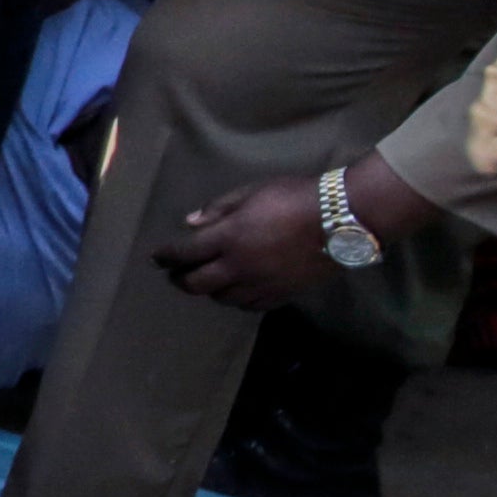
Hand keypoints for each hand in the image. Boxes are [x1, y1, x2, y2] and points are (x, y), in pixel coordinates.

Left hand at [160, 156, 414, 309]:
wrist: (340, 219)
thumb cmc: (293, 197)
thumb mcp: (252, 192)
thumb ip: (219, 209)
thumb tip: (191, 224)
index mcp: (228, 237)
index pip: (185, 252)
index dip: (166, 256)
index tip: (156, 258)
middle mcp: (239, 267)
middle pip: (198, 283)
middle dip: (180, 279)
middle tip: (174, 275)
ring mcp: (261, 284)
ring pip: (223, 298)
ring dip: (209, 290)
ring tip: (206, 282)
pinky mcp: (281, 295)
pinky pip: (250, 305)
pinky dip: (237, 299)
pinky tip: (237, 292)